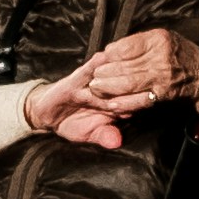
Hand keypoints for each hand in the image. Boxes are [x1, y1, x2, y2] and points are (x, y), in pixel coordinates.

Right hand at [26, 26, 198, 151]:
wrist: (47, 114)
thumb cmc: (72, 124)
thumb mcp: (88, 135)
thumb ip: (103, 136)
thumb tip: (116, 142)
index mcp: (117, 107)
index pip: (134, 103)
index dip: (142, 100)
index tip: (151, 98)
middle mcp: (109, 92)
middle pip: (126, 85)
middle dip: (134, 82)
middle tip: (140, 79)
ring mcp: (96, 82)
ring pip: (111, 73)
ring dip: (118, 68)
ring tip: (126, 65)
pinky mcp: (79, 76)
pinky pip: (90, 67)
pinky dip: (97, 62)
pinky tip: (104, 57)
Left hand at [89, 26, 198, 119]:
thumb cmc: (178, 54)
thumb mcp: (160, 38)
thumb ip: (135, 43)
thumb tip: (110, 52)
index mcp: (157, 40)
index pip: (123, 48)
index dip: (108, 56)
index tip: (100, 60)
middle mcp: (160, 58)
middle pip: (123, 66)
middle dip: (103, 73)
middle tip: (92, 77)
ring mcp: (162, 78)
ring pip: (128, 83)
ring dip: (108, 88)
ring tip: (96, 88)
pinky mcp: (163, 95)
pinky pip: (140, 100)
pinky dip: (124, 103)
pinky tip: (112, 104)